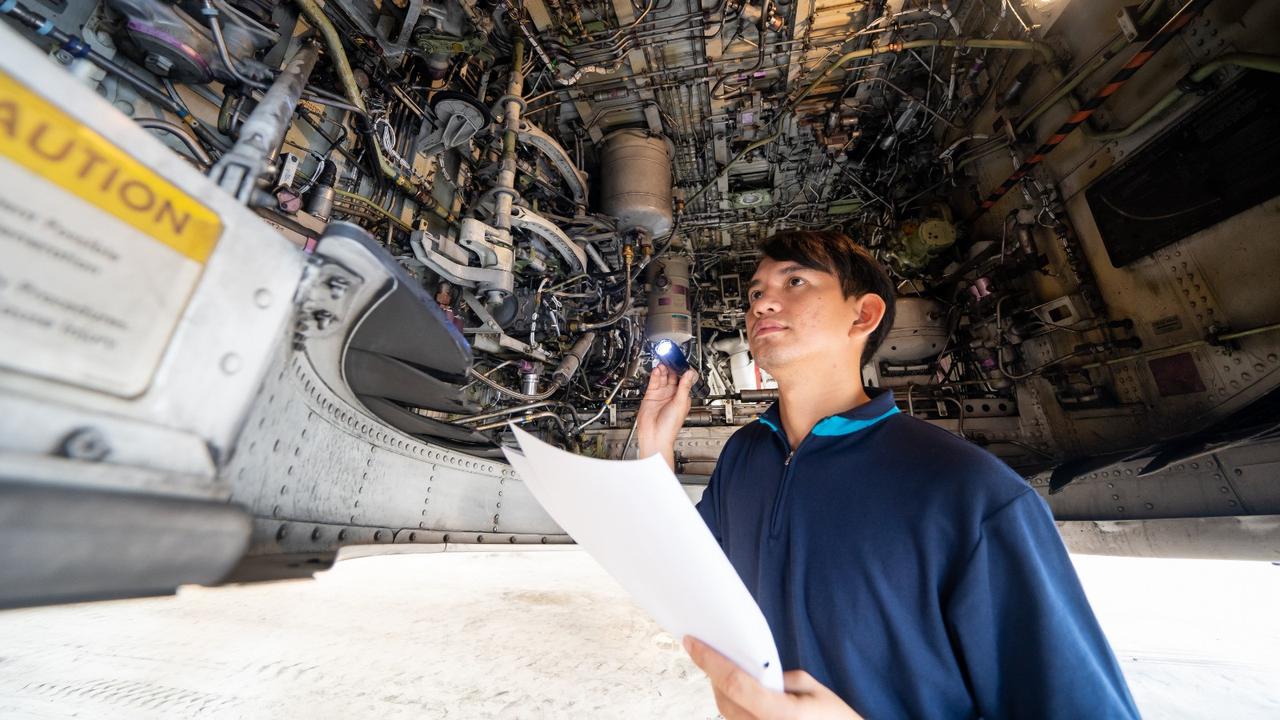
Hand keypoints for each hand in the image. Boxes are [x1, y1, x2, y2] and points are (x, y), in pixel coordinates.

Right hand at [634, 364, 696, 470]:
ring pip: (663, 377)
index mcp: (682, 397)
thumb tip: (690, 373)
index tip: (681, 361)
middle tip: (670, 358)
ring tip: (663, 362)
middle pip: (672, 376)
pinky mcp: (651, 395)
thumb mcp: (681, 403)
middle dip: (672, 367)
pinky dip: (655, 375)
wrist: (655, 435)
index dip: (682, 370)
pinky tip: (657, 369)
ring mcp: (661, 395)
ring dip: (663, 369)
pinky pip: (653, 382)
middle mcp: (672, 395)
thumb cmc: (670, 426)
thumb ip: (684, 387)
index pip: (684, 379)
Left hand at [683, 637, 863, 719]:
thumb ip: (778, 677)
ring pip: (726, 714)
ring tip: (719, 669)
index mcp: (780, 715)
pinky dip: (732, 706)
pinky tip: (735, 693)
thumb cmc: (836, 719)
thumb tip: (753, 671)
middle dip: (712, 674)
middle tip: (704, 651)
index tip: (691, 642)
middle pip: (723, 699)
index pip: (734, 683)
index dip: (709, 660)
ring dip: (720, 691)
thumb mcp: (811, 689)